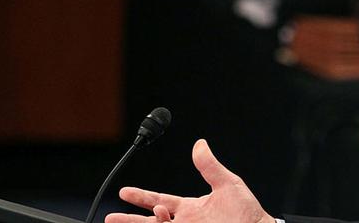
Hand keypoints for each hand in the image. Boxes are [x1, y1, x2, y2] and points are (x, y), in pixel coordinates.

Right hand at [104, 139, 274, 222]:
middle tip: (110, 218)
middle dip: (129, 220)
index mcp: (190, 209)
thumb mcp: (228, 184)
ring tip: (132, 220)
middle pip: (150, 222)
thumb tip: (200, 144)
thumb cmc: (248, 213)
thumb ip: (210, 166)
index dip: (141, 197)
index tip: (123, 192)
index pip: (159, 201)